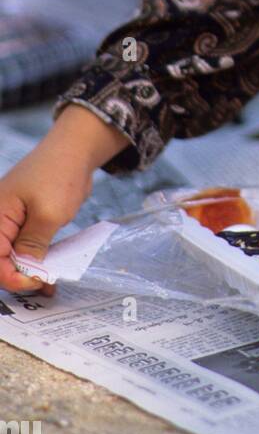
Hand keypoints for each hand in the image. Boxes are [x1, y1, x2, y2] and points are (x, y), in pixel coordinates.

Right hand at [0, 105, 128, 296]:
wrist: (76, 148)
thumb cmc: (59, 173)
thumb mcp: (48, 213)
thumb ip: (33, 245)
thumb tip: (25, 271)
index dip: (12, 276)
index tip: (36, 281)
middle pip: (1, 259)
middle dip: (20, 276)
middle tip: (44, 285)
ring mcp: (13, 220)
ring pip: (14, 255)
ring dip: (30, 271)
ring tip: (50, 284)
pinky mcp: (27, 221)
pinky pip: (26, 246)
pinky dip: (37, 259)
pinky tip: (52, 271)